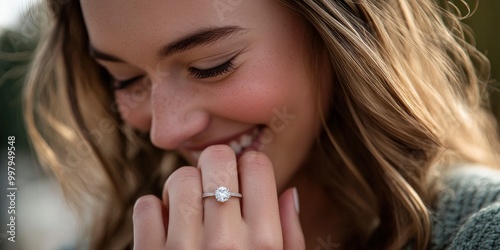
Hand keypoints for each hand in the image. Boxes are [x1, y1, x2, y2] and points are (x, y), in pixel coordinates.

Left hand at [132, 145, 304, 248]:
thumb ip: (291, 235)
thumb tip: (288, 191)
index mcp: (264, 242)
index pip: (257, 164)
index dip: (250, 166)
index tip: (243, 180)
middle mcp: (226, 243)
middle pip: (217, 158)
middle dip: (218, 166)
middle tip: (216, 185)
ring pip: (180, 177)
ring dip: (184, 187)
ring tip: (191, 207)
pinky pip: (145, 206)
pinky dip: (154, 212)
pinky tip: (167, 227)